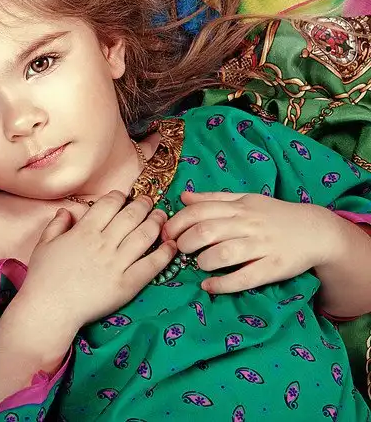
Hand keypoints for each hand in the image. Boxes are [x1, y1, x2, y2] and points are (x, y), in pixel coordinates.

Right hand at [18, 191, 176, 333]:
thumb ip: (56, 225)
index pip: (109, 204)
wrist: (50, 309)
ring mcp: (117, 264)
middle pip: (131, 216)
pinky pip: (151, 265)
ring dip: (156, 223)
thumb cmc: (43, 278)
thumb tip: (67, 211)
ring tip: (162, 217)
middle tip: (149, 202)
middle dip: (143, 204)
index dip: (119, 196)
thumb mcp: (44, 245)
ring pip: (144, 236)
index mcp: (84, 231)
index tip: (124, 197)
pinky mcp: (127, 284)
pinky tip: (171, 246)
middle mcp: (103, 243)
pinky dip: (164, 254)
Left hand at [162, 191, 342, 293]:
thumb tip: (183, 197)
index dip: (177, 223)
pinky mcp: (274, 267)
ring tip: (199, 265)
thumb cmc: (273, 215)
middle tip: (180, 250)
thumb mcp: (245, 200)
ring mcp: (262, 246)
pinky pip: (245, 278)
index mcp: (239, 207)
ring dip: (203, 262)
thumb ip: (213, 199)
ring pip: (224, 254)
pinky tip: (209, 286)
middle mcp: (248, 224)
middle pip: (206, 232)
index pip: (199, 211)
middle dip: (185, 243)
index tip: (167, 234)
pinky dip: (222, 284)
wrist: (316, 231)